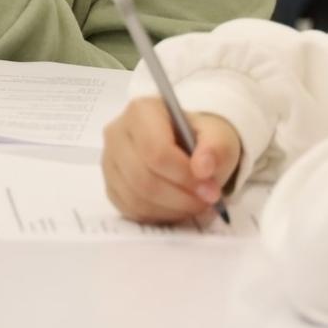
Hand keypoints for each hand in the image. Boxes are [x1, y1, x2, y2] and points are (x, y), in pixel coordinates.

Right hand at [102, 97, 241, 222]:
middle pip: (143, 179)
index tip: (211, 189)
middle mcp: (117, 133)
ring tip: (195, 206)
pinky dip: (159, 216)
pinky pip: (130, 210)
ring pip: (136, 198)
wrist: (187, 146)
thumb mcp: (218, 136)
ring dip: (172, 210)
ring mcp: (109, 161)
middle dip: (180, 198)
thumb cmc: (199, 138)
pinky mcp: (110, 186)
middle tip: (207, 202)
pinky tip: (178, 208)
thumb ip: (216, 148)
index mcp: (141, 111)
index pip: (156, 151)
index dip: (184, 176)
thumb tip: (203, 168)